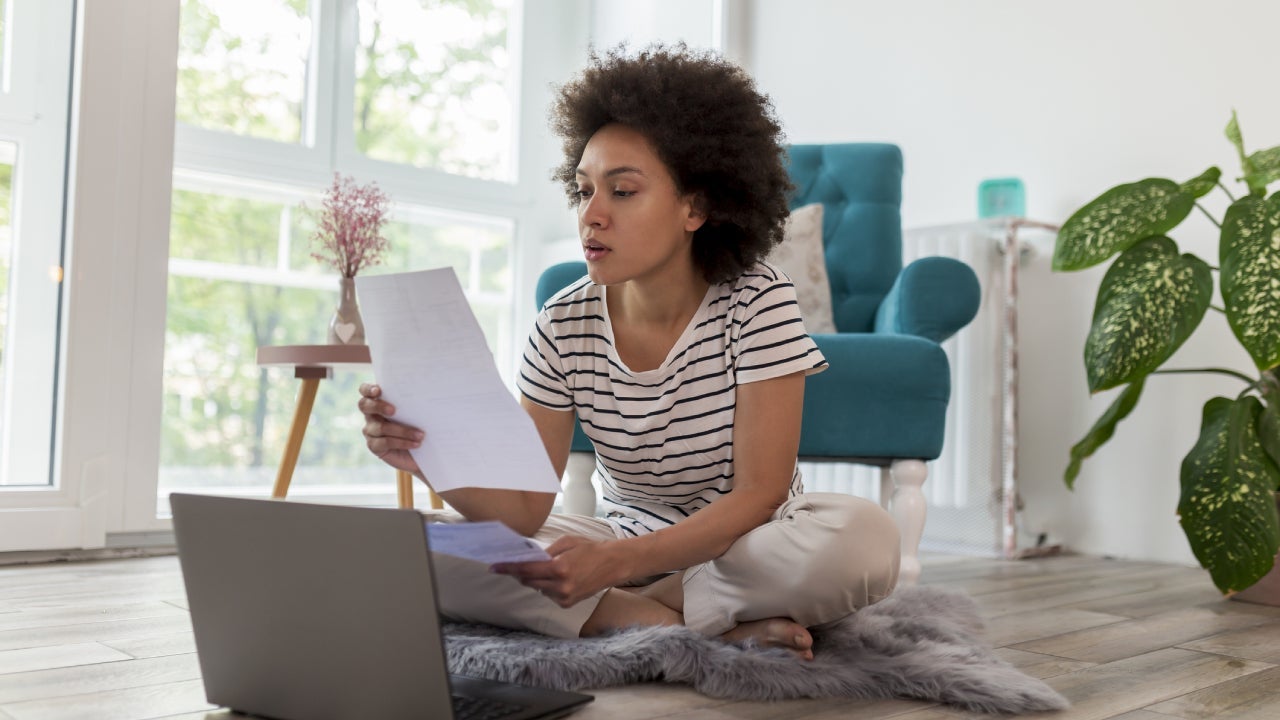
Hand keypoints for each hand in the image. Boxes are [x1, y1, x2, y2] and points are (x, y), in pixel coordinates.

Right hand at [358, 383, 423, 475]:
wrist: (423, 450)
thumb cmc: (419, 424)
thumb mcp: (417, 411)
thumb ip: (413, 401)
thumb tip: (424, 391)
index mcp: (378, 401)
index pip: (365, 390)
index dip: (368, 389)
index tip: (378, 391)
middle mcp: (371, 414)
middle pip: (364, 405)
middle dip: (378, 406)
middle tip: (393, 410)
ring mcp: (370, 430)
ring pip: (381, 427)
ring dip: (403, 430)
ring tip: (420, 435)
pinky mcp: (374, 446)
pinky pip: (385, 442)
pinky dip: (402, 442)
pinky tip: (416, 444)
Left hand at [491, 535, 626, 606]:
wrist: (612, 565)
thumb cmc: (590, 549)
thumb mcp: (566, 542)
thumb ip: (546, 552)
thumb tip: (528, 559)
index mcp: (559, 568)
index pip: (526, 570)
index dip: (508, 569)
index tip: (494, 567)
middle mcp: (560, 586)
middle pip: (528, 581)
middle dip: (520, 573)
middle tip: (516, 564)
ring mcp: (564, 597)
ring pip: (537, 588)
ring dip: (536, 579)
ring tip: (549, 569)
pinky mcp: (567, 604)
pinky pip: (547, 594)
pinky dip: (546, 586)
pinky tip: (558, 578)